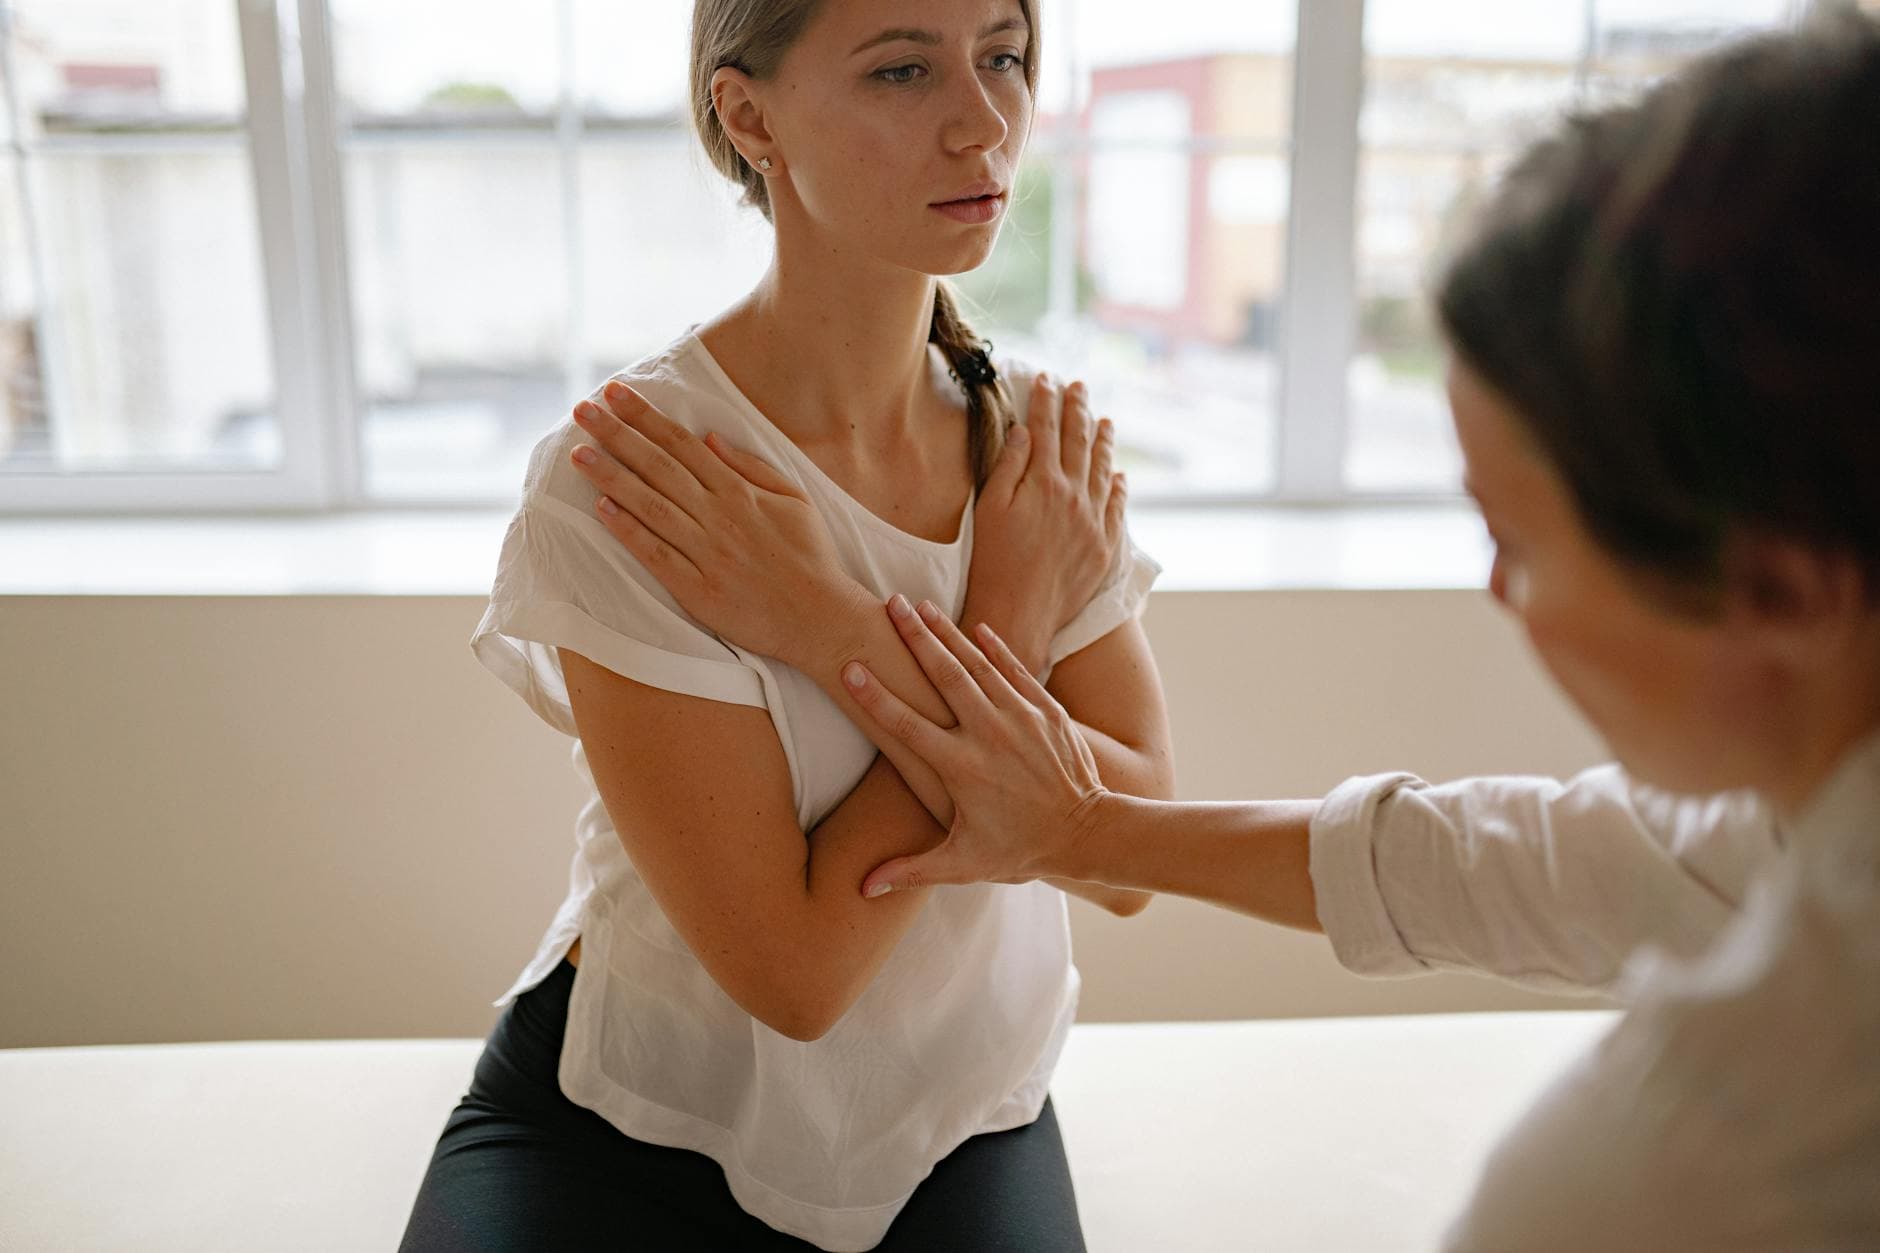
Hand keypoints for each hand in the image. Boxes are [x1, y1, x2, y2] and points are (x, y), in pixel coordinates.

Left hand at [569, 380, 867, 669]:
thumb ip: (751, 467)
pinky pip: (656, 554)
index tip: (615, 393)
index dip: (646, 417)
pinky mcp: (697, 589)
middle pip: (659, 467)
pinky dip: (628, 530)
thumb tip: (710, 438)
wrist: (819, 616)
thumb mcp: (794, 499)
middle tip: (582, 410)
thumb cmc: (809, 556)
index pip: (683, 444)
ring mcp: (706, 552)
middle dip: (618, 434)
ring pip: (651, 506)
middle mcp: (719, 516)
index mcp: (740, 491)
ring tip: (578, 453)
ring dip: (612, 477)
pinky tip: (601, 508)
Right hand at [841, 594, 1109, 895]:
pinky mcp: (1048, 711)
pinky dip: (997, 648)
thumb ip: (911, 870)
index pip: (907, 726)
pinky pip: (1018, 670)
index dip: (876, 697)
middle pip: (944, 677)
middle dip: (915, 638)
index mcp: (962, 769)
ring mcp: (1022, 719)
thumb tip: (863, 889)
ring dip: (949, 633)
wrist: (1088, 834)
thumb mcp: (963, 863)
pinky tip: (978, 627)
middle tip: (890, 604)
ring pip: (979, 665)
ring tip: (922, 605)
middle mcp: (989, 736)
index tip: (850, 667)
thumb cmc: (1020, 851)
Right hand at [963, 375, 1126, 671]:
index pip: (1046, 429)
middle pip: (1078, 441)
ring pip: (1102, 469)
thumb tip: (1026, 431)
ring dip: (1103, 441)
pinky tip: (1118, 474)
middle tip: (1078, 387)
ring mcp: (1093, 521)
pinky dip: (1117, 486)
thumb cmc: (992, 562)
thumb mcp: (989, 509)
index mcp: (1043, 482)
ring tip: (1105, 420)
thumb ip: (1009, 466)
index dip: (1045, 400)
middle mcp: (1074, 496)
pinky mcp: (1103, 546)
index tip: (1046, 379)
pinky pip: (1116, 507)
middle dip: (1077, 409)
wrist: (1019, 612)